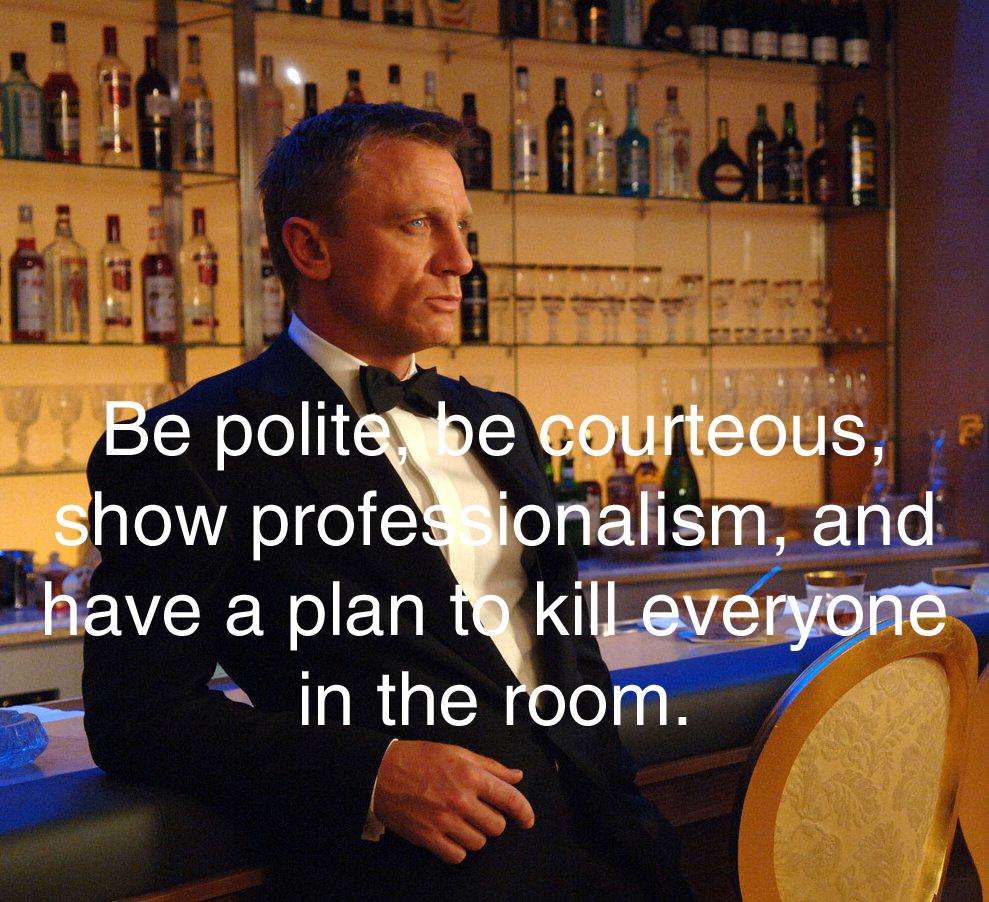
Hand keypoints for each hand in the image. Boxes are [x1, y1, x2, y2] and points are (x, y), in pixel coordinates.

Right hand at [372, 739, 534, 863]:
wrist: (382, 772)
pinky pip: (457, 856)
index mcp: (470, 775)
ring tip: (462, 821)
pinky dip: (458, 849)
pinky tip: (451, 835)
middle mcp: (460, 799)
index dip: (525, 812)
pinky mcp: (428, 837)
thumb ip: (490, 766)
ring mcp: (444, 821)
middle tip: (479, 811)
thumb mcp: (457, 752)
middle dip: (493, 820)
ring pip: (479, 843)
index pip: (510, 799)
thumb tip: (517, 776)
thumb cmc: (420, 758)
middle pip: (496, 826)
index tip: (528, 819)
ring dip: (475, 834)